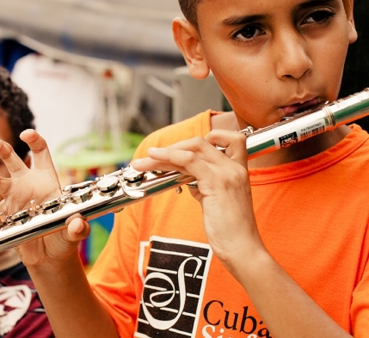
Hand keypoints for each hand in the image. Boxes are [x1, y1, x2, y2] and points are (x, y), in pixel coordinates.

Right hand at [0, 129, 90, 267]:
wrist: (49, 256)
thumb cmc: (63, 236)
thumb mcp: (74, 232)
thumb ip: (78, 228)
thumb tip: (78, 224)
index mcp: (47, 180)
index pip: (41, 153)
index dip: (34, 141)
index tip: (26, 134)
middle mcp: (28, 184)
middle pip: (14, 161)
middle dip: (3, 150)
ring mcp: (14, 198)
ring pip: (0, 183)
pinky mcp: (6, 216)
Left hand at [131, 130, 264, 268]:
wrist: (243, 250)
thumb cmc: (230, 232)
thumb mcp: (217, 202)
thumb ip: (206, 186)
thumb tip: (189, 179)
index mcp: (238, 170)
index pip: (228, 138)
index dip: (203, 139)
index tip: (181, 150)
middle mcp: (235, 167)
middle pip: (200, 142)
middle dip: (173, 147)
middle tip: (153, 157)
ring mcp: (227, 173)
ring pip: (191, 150)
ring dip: (163, 153)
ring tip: (144, 160)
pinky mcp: (217, 183)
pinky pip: (189, 161)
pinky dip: (168, 158)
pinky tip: (154, 161)